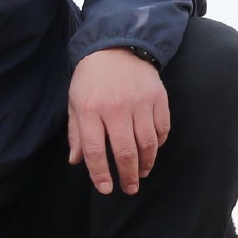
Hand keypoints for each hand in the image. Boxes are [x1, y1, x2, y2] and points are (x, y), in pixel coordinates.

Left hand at [67, 48, 169, 194]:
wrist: (116, 48)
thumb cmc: (90, 80)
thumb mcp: (75, 103)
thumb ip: (76, 133)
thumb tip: (76, 161)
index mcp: (89, 109)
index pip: (95, 150)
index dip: (100, 173)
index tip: (106, 188)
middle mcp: (115, 108)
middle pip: (125, 151)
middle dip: (127, 175)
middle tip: (129, 188)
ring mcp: (139, 103)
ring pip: (147, 143)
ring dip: (146, 163)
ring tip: (140, 173)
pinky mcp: (158, 98)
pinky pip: (162, 128)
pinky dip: (159, 144)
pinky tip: (152, 151)